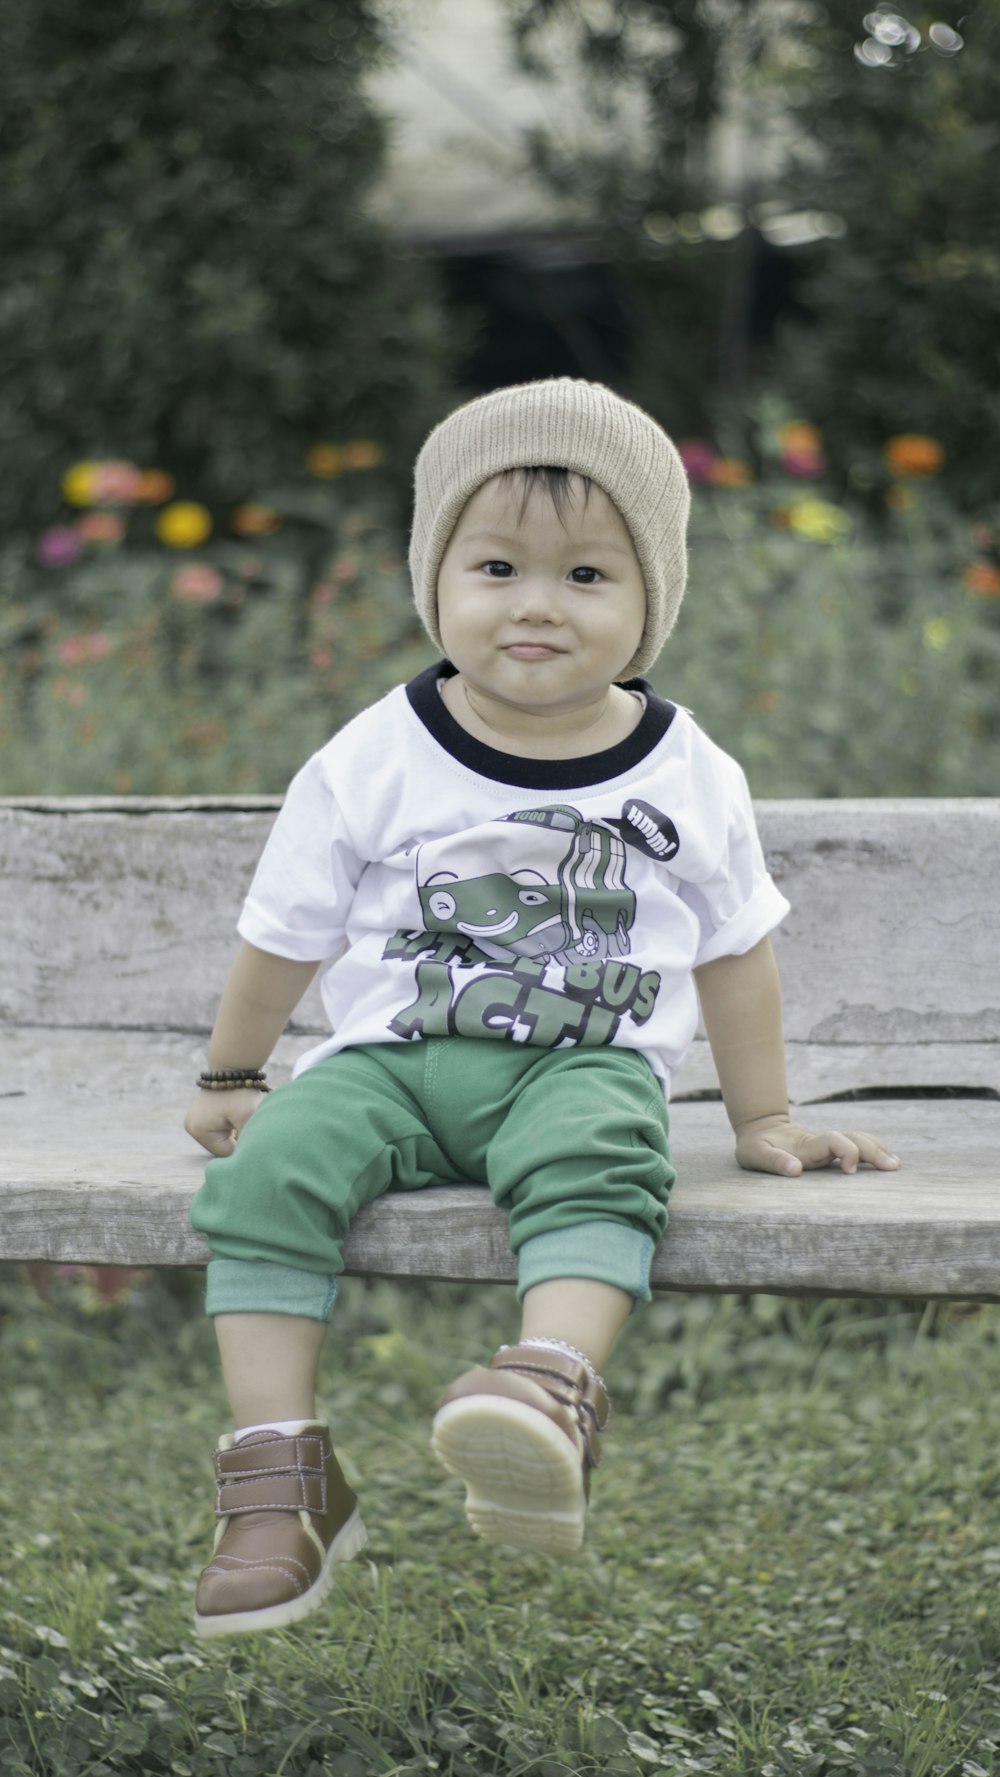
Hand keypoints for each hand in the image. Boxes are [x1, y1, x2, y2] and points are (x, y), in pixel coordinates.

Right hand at [184, 1088, 265, 1157]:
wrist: (233, 1067)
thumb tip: (251, 1159)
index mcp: (198, 1130)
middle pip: (221, 1147)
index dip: (241, 1144)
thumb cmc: (241, 1092)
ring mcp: (193, 1120)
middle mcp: (191, 1127)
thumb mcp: (247, 1117)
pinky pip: (217, 1129)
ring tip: (239, 1115)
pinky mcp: (200, 1115)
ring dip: (233, 1131)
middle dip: (236, 1138)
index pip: (225, 1153)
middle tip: (244, 1120)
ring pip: (221, 1139)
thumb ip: (248, 1140)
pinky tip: (234, 1113)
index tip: (249, 1127)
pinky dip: (229, 1125)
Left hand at [735, 1115, 900, 1178]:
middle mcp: (821, 1143)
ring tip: (896, 1164)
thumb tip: (796, 1170)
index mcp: (806, 1145)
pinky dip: (874, 1150)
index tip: (851, 1170)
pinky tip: (888, 1159)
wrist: (760, 1129)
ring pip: (859, 1139)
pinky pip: (857, 1146)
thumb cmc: (756, 1146)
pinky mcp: (830, 1150)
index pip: (833, 1141)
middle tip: (892, 1166)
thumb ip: (774, 1161)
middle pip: (853, 1138)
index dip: (846, 1151)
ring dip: (878, 1148)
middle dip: (873, 1150)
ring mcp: (827, 1145)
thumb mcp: (755, 1154)